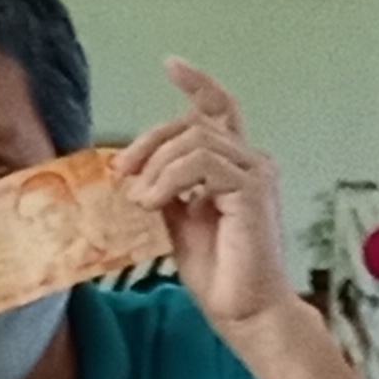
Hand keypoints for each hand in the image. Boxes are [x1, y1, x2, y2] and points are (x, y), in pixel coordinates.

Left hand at [119, 60, 295, 335]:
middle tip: (123, 172)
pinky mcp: (252, 191)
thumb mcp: (179, 224)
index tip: (171, 65)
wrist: (246, 312)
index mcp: (235, 167)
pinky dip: (170, 179)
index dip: (197, 84)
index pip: (219, 110)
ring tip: (141, 199)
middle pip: (194, 123)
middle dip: (150, 141)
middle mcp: (251, 163)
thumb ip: (166, 192)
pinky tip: (155, 202)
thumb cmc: (221, 275)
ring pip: (195, 140)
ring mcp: (256, 174)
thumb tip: (135, 173)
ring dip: (157, 166)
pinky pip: (202, 164)